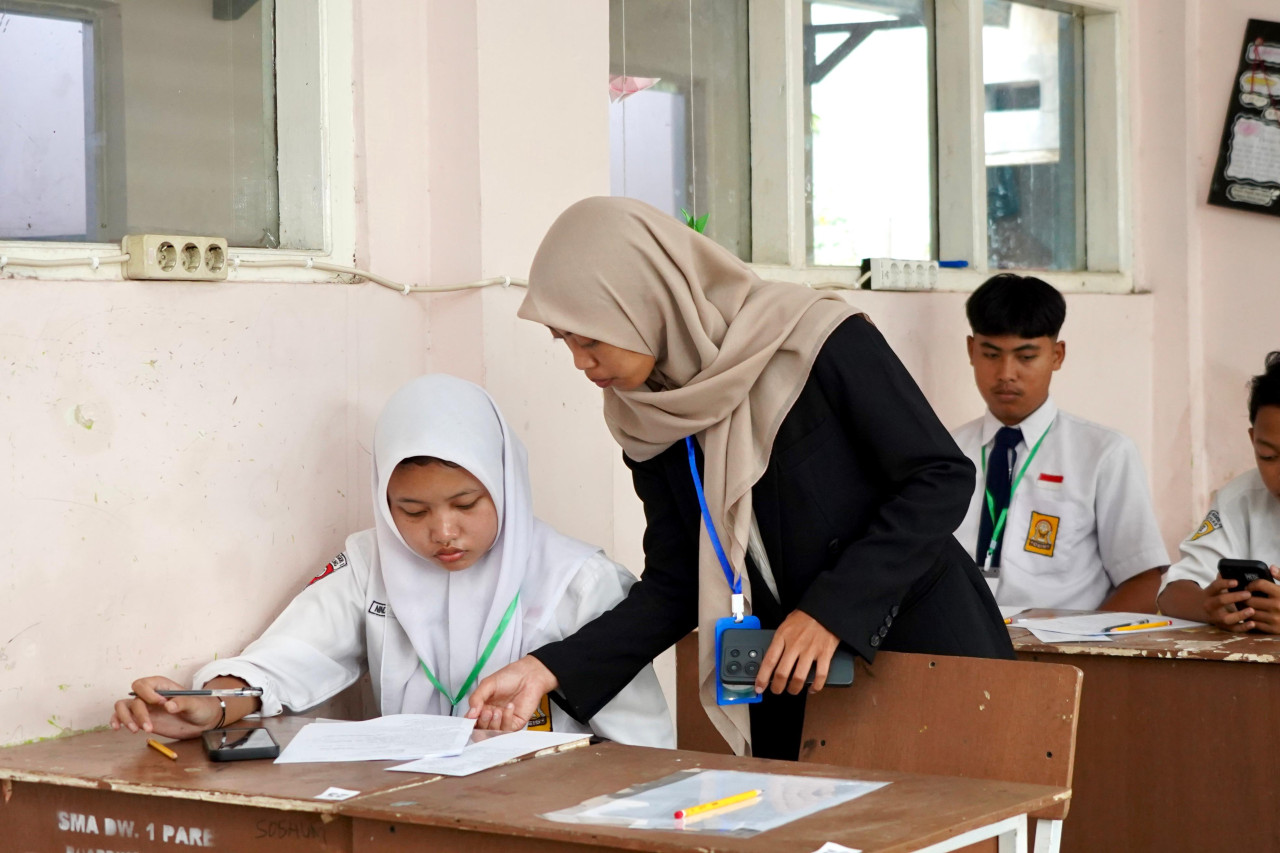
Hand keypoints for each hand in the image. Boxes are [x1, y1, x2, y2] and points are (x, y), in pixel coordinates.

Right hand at [110, 676, 224, 739]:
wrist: (202, 722)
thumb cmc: (200, 707)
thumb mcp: (196, 704)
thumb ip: (184, 703)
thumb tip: (168, 706)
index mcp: (161, 686)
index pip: (144, 684)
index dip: (147, 693)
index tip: (161, 703)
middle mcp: (150, 695)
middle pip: (133, 697)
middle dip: (138, 712)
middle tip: (149, 726)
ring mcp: (144, 708)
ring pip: (123, 706)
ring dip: (125, 718)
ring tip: (136, 730)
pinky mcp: (141, 720)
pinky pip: (122, 717)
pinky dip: (117, 721)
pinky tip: (118, 728)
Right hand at [466, 655, 558, 731]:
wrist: (529, 675)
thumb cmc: (510, 677)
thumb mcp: (488, 684)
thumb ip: (476, 698)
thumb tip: (470, 714)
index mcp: (482, 707)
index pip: (471, 721)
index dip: (469, 723)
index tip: (470, 719)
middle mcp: (492, 716)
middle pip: (480, 730)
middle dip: (482, 722)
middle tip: (486, 712)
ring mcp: (503, 720)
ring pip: (493, 733)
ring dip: (494, 723)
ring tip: (497, 710)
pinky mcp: (515, 723)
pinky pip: (507, 729)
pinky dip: (506, 719)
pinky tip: (509, 707)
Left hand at [756, 610, 839, 695]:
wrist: (825, 608)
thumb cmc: (805, 616)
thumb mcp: (785, 624)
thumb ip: (779, 641)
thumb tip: (771, 658)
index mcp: (783, 636)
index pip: (769, 661)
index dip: (762, 677)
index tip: (759, 687)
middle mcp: (795, 645)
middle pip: (782, 673)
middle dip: (777, 687)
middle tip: (776, 690)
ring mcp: (810, 650)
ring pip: (799, 678)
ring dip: (794, 689)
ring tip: (792, 690)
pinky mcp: (825, 654)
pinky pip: (820, 676)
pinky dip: (816, 686)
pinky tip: (812, 688)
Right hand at [1203, 577, 1255, 631]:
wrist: (1202, 610)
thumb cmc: (1214, 596)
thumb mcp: (1214, 588)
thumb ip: (1221, 579)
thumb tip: (1229, 569)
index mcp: (1208, 594)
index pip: (1215, 586)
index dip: (1224, 583)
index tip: (1236, 581)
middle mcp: (1210, 606)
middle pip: (1220, 601)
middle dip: (1234, 597)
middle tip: (1248, 594)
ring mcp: (1216, 617)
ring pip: (1227, 618)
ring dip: (1240, 615)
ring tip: (1251, 610)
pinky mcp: (1223, 627)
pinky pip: (1233, 629)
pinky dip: (1243, 627)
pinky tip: (1253, 623)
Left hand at [1243, 568, 1279, 633]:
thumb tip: (1271, 567)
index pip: (1260, 584)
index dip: (1251, 584)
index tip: (1248, 586)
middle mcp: (1278, 606)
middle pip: (1250, 599)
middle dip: (1244, 597)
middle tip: (1242, 596)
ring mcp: (1275, 618)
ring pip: (1250, 611)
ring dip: (1244, 608)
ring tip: (1244, 605)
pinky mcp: (1273, 629)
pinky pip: (1254, 623)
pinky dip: (1250, 619)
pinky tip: (1250, 615)